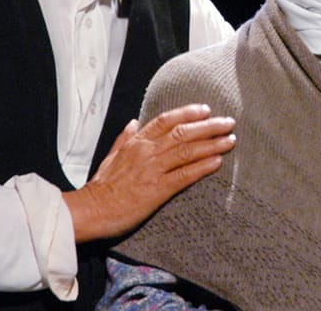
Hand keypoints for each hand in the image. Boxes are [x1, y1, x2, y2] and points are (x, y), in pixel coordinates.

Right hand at [63, 104, 235, 242]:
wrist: (91, 210)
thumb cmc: (101, 186)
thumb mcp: (110, 155)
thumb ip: (124, 138)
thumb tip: (134, 122)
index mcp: (136, 142)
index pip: (166, 120)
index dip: (188, 113)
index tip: (206, 109)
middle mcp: (147, 151)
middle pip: (182, 132)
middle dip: (208, 126)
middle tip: (228, 122)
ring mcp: (153, 170)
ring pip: (187, 150)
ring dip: (211, 144)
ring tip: (230, 140)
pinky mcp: (158, 190)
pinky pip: (184, 175)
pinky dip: (202, 167)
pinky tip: (218, 162)